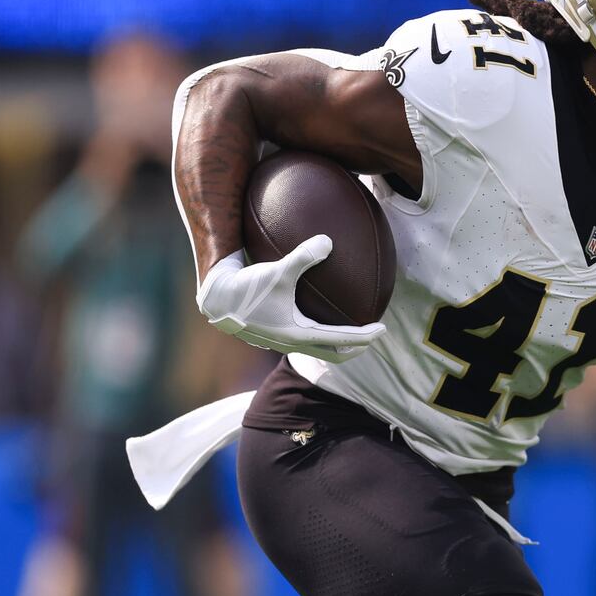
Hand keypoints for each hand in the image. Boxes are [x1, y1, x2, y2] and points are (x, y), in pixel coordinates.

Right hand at [196, 235, 385, 362]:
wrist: (213, 296)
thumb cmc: (245, 287)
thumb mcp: (277, 271)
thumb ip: (303, 257)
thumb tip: (329, 241)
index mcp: (297, 336)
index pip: (340, 342)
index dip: (364, 337)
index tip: (382, 330)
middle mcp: (290, 343)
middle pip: (331, 354)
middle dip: (354, 347)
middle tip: (372, 337)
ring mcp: (279, 339)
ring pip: (315, 347)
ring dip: (335, 341)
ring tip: (349, 326)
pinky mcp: (271, 330)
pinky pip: (300, 334)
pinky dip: (315, 328)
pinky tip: (315, 308)